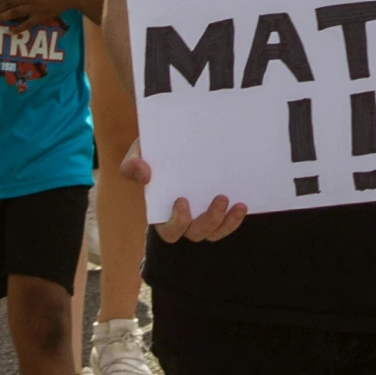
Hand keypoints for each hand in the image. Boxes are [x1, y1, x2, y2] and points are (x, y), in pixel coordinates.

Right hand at [127, 140, 249, 242]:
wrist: (175, 140)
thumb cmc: (154, 150)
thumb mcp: (139, 151)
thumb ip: (133, 163)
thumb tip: (144, 175)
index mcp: (162, 213)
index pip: (169, 231)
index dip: (177, 223)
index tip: (182, 200)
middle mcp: (183, 221)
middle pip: (195, 234)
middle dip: (209, 220)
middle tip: (220, 198)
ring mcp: (202, 217)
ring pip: (215, 232)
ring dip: (227, 222)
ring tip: (238, 204)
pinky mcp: (219, 211)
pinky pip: (228, 224)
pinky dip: (235, 218)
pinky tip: (242, 204)